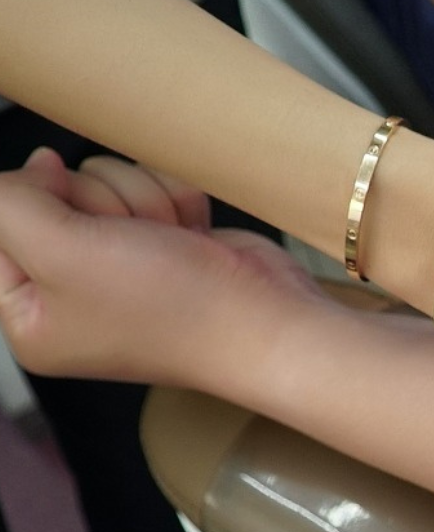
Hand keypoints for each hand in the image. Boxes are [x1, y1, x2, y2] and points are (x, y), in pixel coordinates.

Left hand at [0, 149, 320, 385]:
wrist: (267, 321)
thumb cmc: (172, 306)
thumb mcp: (61, 250)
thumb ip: (11, 201)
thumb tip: (30, 168)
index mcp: (31, 315)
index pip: (0, 227)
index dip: (35, 205)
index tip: (78, 225)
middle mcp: (73, 294)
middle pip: (55, 197)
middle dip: (102, 205)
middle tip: (133, 244)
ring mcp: (124, 268)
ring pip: (107, 185)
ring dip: (144, 202)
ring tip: (170, 242)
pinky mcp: (167, 246)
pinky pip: (152, 190)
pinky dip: (177, 205)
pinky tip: (193, 236)